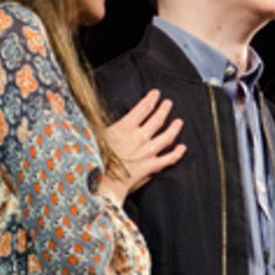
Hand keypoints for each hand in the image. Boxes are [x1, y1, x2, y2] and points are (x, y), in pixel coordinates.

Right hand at [101, 89, 185, 203]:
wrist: (99, 181)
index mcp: (124, 128)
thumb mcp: (94, 136)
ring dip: (174, 128)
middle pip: (156, 120)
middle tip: (169, 103)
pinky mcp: (150, 166)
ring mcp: (146, 152)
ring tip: (179, 122)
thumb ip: (101, 127)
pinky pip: (168, 159)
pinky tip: (182, 148)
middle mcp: (138, 138)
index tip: (156, 93)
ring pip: (166, 137)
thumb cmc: (92, 158)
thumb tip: (94, 117)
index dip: (150, 100)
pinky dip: (177, 153)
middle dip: (164, 110)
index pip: (141, 109)